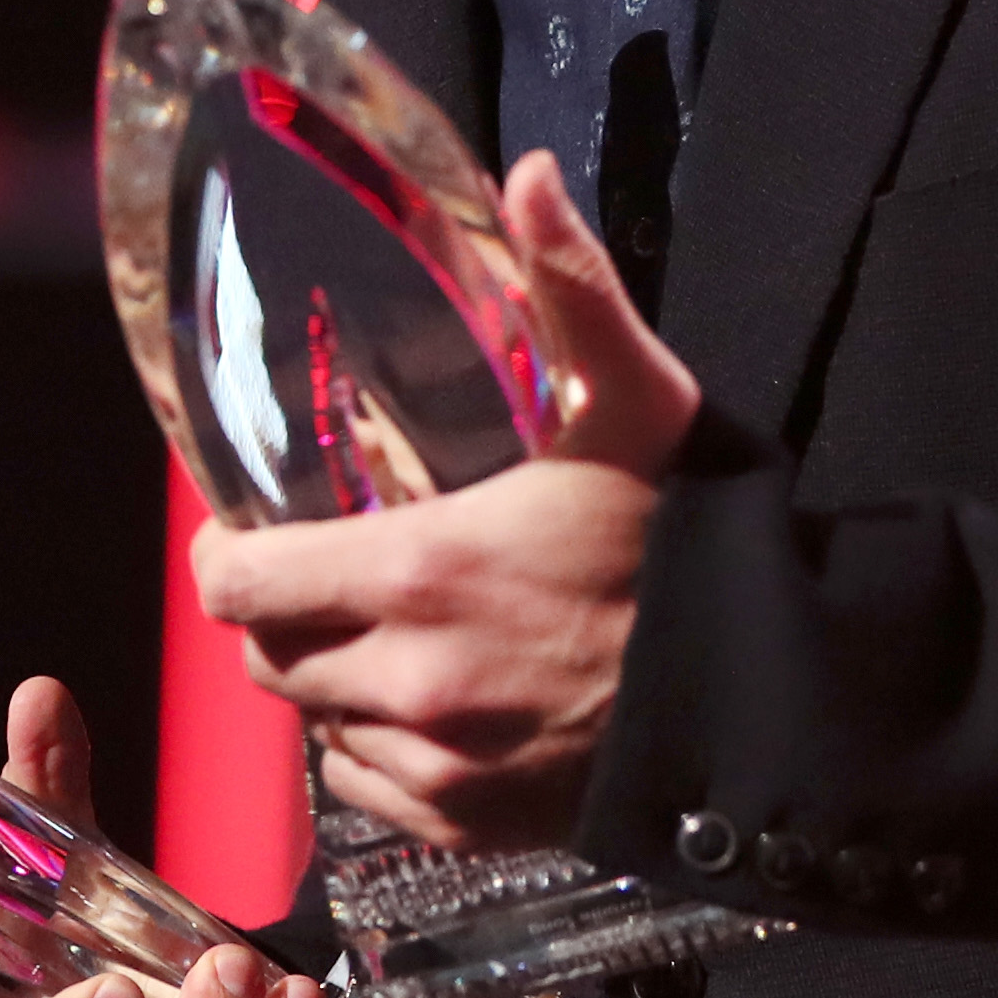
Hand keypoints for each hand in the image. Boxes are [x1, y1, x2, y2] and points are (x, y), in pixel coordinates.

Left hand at [191, 154, 705, 852]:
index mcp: (421, 571)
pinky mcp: (468, 823)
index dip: (225, 555)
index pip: (238, 582)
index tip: (244, 532)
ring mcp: (435, 762)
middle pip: (266, 657)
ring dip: (331, 683)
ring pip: (314, 726)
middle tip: (321, 576)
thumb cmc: (693, 541)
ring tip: (384, 638)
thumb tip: (525, 173)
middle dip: (280, 614)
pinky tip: (428, 706)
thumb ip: (569, 288)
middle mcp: (406, 678)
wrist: (772, 696)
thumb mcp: (634, 401)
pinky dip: (377, 751)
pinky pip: (369, 789)